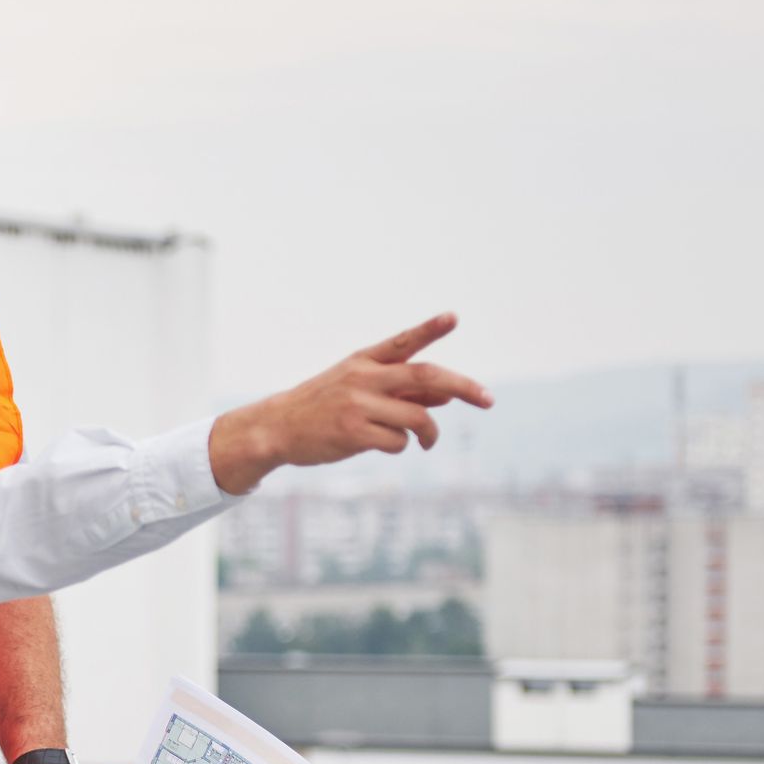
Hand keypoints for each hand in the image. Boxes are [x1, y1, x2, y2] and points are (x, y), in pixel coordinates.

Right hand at [207, 313, 491, 494]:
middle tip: (488, 399)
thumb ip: (401, 390)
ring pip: (418, 416)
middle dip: (463, 387)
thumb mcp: (358, 388)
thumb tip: (448, 395)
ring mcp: (357, 404)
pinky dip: (401, 446)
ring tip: (427, 441)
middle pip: (426, 376)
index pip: (403, 341)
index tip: (454, 317)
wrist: (275, 428)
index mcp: (364, 361)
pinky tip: (386, 445)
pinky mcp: (353, 433)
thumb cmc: (323, 408)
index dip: (430, 328)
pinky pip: (398, 441)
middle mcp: (363, 377)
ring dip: (431, 433)